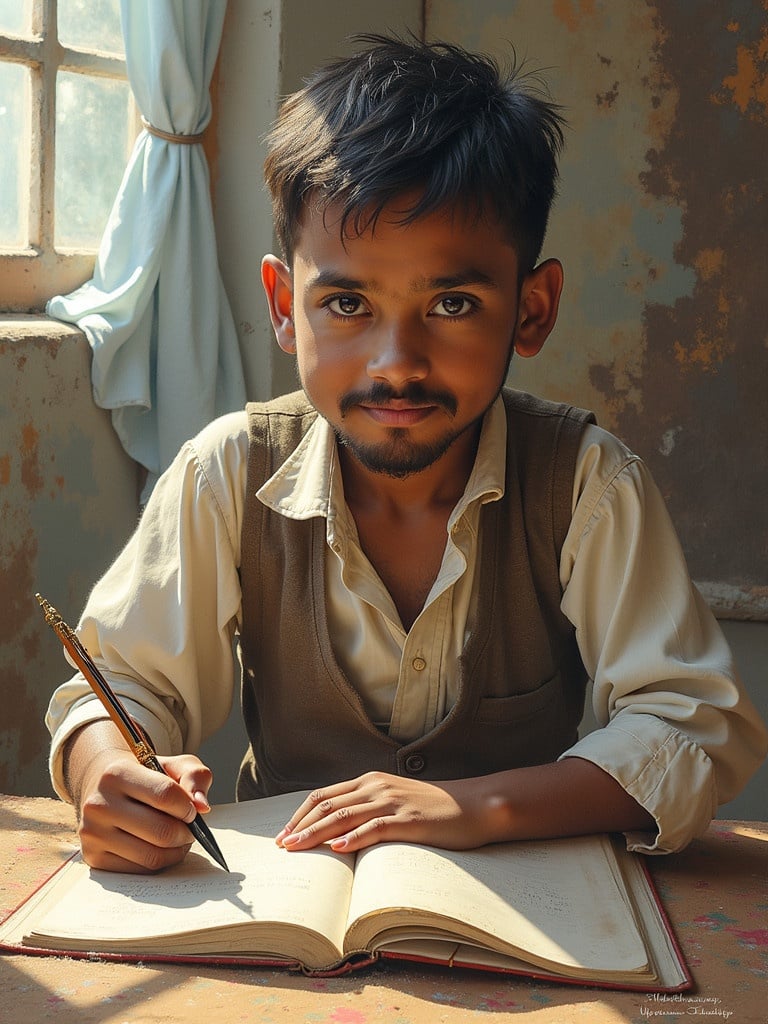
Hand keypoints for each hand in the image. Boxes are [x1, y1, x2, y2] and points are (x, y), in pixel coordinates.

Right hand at [65, 722, 213, 872]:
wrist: (102, 785)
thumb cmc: (144, 774)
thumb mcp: (172, 764)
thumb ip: (195, 775)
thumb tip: (203, 806)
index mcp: (116, 774)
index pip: (165, 795)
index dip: (188, 806)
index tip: (192, 809)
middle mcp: (98, 804)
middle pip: (161, 831)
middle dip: (186, 833)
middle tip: (191, 829)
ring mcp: (92, 833)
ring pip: (152, 855)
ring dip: (176, 850)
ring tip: (180, 839)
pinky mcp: (93, 857)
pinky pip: (140, 870)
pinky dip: (160, 862)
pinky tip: (163, 849)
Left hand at [274, 772, 492, 853]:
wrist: (475, 804)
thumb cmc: (434, 808)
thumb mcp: (395, 800)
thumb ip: (368, 807)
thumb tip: (336, 831)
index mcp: (369, 781)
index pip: (323, 795)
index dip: (300, 815)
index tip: (283, 834)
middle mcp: (376, 786)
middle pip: (327, 804)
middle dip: (300, 825)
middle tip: (281, 846)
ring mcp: (392, 801)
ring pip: (344, 815)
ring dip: (316, 833)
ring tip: (297, 848)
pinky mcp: (409, 819)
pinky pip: (376, 827)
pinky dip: (354, 838)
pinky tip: (339, 848)